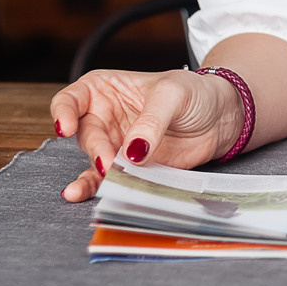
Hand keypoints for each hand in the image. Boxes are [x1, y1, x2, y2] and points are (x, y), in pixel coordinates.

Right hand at [48, 69, 240, 202]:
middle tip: (112, 161)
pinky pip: (107, 179)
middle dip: (95, 149)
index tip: (67, 127)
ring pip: (93, 160)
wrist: (222, 117)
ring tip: (100, 183)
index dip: (64, 112)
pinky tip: (82, 195)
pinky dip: (96, 188)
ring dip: (93, 174)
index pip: (72, 98)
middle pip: (85, 135)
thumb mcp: (174, 94)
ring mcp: (117, 144)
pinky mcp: (131, 168)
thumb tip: (133, 151)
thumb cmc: (196, 93)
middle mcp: (106, 117)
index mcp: (106, 90)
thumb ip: (151, 120)